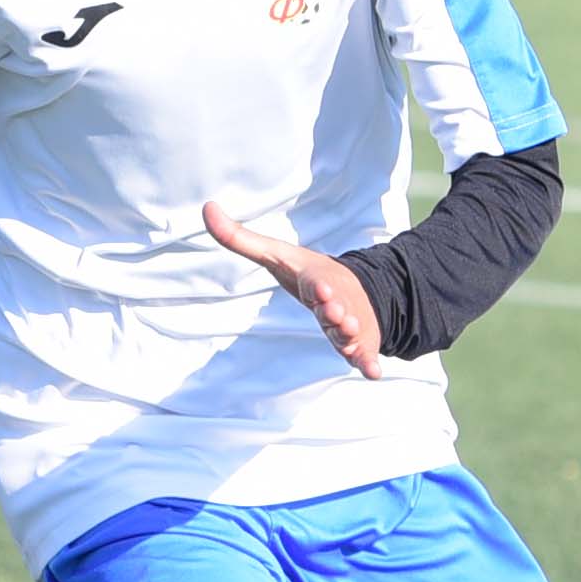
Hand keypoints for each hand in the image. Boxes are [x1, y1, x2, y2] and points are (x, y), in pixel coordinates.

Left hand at [203, 201, 384, 379]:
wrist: (356, 290)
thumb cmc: (307, 274)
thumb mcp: (273, 254)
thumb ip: (238, 237)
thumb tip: (207, 208)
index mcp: (316, 280)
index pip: (316, 282)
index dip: (318, 286)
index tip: (321, 289)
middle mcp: (335, 301)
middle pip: (335, 309)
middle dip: (336, 312)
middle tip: (336, 314)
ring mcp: (349, 323)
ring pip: (350, 332)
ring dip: (350, 336)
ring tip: (351, 335)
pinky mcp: (359, 344)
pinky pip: (364, 355)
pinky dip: (369, 362)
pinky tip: (373, 372)